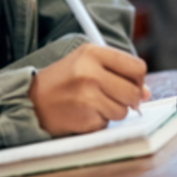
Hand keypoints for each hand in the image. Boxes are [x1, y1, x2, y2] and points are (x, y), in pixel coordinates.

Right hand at [29, 44, 149, 135]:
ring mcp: (87, 96)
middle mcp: (90, 72)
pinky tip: (84, 113)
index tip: (132, 84)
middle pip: (134, 91)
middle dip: (129, 99)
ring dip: (113, 111)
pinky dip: (99, 122)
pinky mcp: (84, 117)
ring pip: (123, 111)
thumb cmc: (61, 81)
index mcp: (92, 53)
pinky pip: (107, 123)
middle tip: (114, 97)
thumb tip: (146, 92)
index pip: (136, 67)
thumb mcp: (86, 64)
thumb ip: (117, 72)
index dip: (139, 79)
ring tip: (93, 104)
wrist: (30, 101)